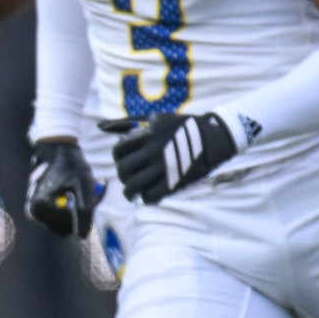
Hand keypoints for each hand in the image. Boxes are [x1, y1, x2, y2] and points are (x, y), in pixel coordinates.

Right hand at [25, 138, 99, 238]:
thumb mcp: (83, 186)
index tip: (90, 196)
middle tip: (88, 196)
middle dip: (78, 216)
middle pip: (64, 229)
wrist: (58, 150)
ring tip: (80, 194)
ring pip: (62, 226)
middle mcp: (33, 212)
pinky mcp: (39, 211)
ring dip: (75, 215)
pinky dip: (69, 212)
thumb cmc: (71, 165)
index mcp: (40, 205)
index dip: (83, 214)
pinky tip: (73, 196)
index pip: (68, 226)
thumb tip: (81, 237)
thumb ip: (84, 212)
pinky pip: (59, 221)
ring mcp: (35, 212)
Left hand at [105, 110, 248, 203]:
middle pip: (123, 170)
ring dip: (129, 192)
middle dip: (122, 175)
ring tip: (131, 193)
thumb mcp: (158, 119)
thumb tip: (105, 128)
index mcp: (147, 136)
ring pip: (133, 187)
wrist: (214, 139)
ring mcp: (163, 170)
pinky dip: (145, 198)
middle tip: (128, 176)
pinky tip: (148, 195)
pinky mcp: (173, 183)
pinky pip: (150, 197)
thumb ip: (132, 125)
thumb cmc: (183, 127)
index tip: (123, 158)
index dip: (118, 156)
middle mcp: (152, 153)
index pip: (118, 151)